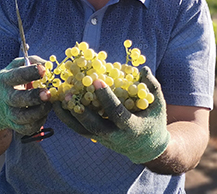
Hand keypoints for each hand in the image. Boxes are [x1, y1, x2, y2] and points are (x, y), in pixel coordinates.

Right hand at [0, 56, 51, 135]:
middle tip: (47, 94)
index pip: (16, 76)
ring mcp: (8, 113)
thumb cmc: (12, 80)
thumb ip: (32, 62)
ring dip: (38, 113)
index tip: (43, 70)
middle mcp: (5, 97)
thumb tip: (49, 65)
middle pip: (17, 99)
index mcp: (5, 79)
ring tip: (48, 105)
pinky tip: (44, 115)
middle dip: (33, 97)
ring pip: (21, 117)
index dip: (30, 72)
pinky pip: (26, 128)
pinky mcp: (14, 125)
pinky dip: (38, 124)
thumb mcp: (16, 66)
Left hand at [53, 66, 170, 163]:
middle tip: (69, 94)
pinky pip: (79, 129)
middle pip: (94, 126)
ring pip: (82, 130)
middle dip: (81, 111)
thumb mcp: (158, 105)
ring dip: (68, 116)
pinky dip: (68, 119)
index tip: (96, 80)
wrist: (147, 148)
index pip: (116, 113)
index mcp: (132, 127)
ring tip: (58, 99)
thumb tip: (142, 68)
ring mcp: (104, 139)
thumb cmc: (154, 121)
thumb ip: (152, 86)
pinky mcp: (96, 139)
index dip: (106, 97)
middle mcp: (116, 136)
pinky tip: (59, 106)